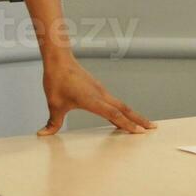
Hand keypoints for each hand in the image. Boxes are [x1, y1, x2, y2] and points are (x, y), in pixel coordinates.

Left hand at [39, 56, 155, 136]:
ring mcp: (101, 91)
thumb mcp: (53, 104)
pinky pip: (114, 102)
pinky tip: (122, 116)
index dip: (126, 124)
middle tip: (152, 128)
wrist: (59, 60)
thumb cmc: (57, 80)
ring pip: (121, 105)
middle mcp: (100, 94)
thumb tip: (43, 134)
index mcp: (92, 99)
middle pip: (124, 109)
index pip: (113, 114)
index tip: (139, 132)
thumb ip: (52, 122)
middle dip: (139, 119)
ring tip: (143, 124)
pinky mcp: (98, 89)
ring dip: (133, 114)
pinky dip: (122, 110)